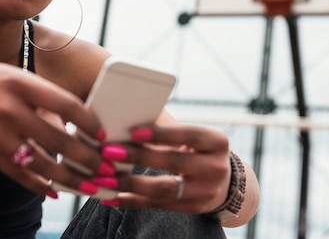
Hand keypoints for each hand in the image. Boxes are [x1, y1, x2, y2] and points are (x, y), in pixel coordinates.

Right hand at [0, 60, 104, 196]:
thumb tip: (68, 127)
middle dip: (86, 157)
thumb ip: (41, 100)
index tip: (103, 133)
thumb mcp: (15, 78)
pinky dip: (38, 185)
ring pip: (42, 163)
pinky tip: (54, 191)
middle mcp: (10, 109)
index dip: (89, 121)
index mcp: (21, 84)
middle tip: (106, 168)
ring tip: (90, 186)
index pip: (66, 104)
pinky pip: (18, 174)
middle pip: (58, 139)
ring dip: (70, 178)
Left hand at [98, 124, 230, 213]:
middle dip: (139, 157)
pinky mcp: (193, 208)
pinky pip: (159, 205)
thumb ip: (167, 128)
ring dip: (131, 184)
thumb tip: (126, 118)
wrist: (224, 179)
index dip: (162, 134)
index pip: (190, 135)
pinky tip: (112, 196)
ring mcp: (206, 192)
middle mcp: (216, 168)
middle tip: (109, 152)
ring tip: (104, 178)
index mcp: (217, 142)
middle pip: (175, 162)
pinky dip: (133, 201)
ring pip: (165, 189)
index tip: (133, 131)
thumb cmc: (197, 147)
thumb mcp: (193, 136)